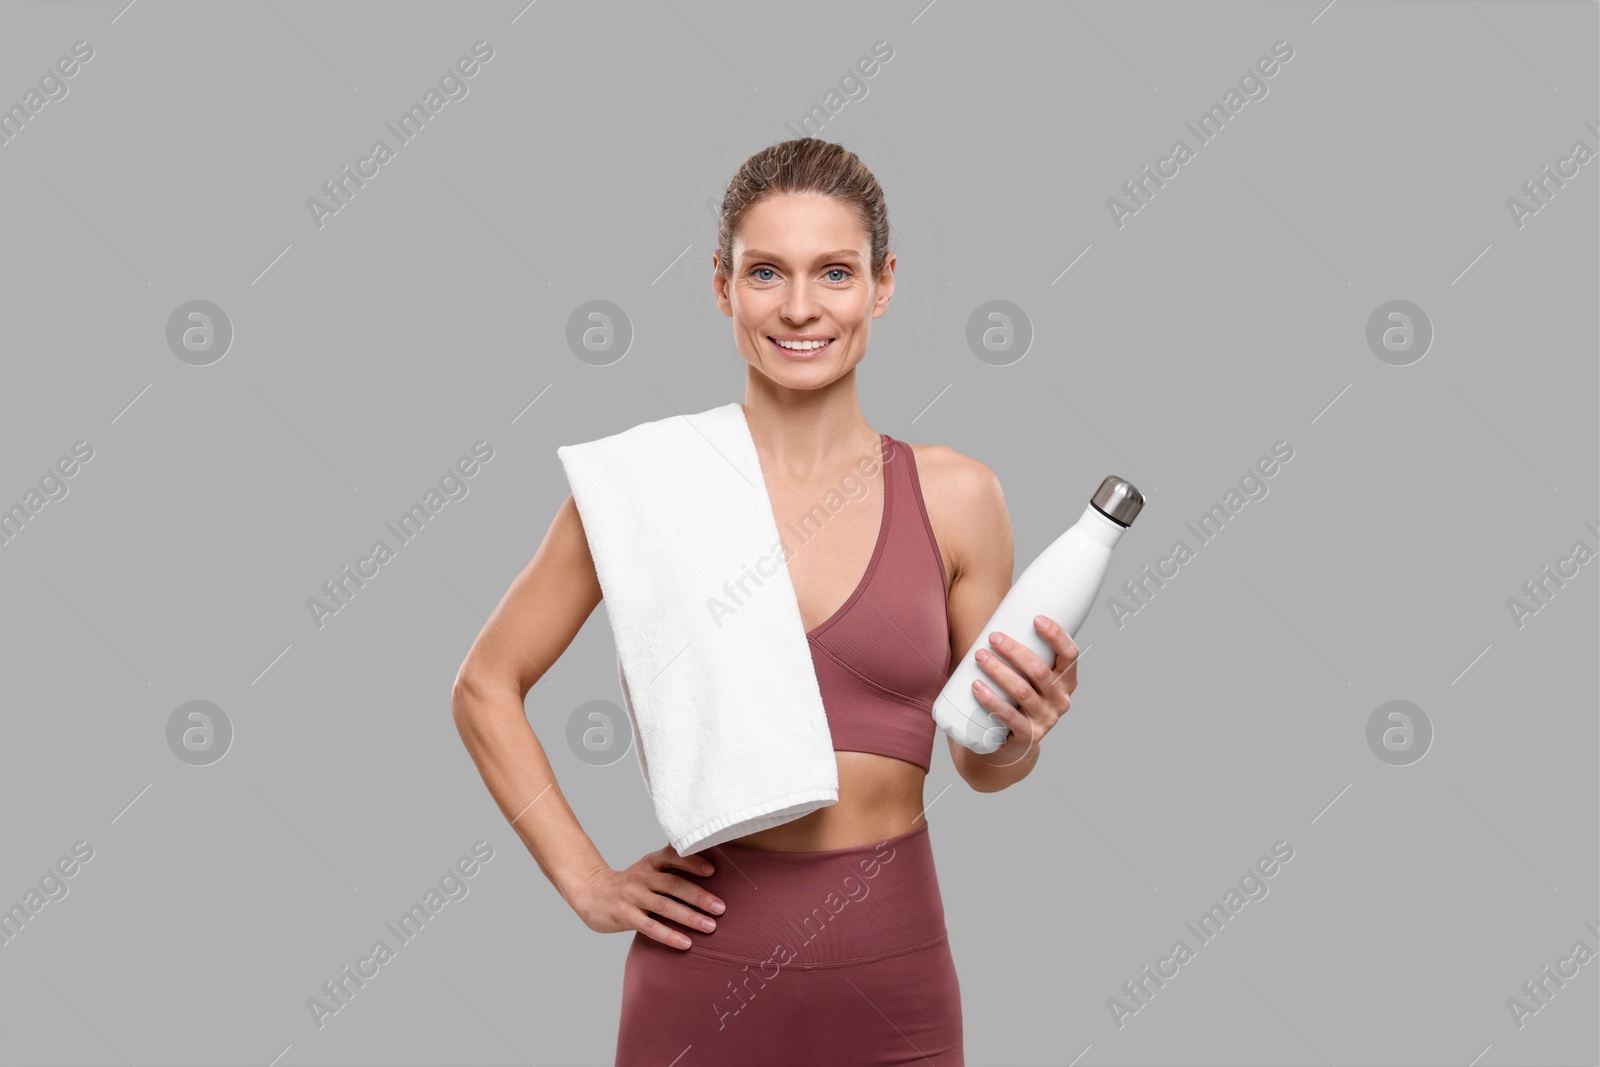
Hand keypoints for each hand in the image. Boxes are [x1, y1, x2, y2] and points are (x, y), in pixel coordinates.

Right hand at [572, 845, 725, 949]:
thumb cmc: (630, 883)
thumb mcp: (647, 867)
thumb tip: (708, 860)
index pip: (673, 856)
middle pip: (674, 884)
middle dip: (699, 896)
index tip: (713, 871)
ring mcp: (632, 897)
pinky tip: (686, 943)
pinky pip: (650, 927)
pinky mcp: (625, 916)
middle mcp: (642, 877)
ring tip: (710, 926)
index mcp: (650, 862)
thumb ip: (671, 865)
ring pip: (665, 906)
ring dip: (690, 917)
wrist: (593, 894)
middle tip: (721, 908)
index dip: (692, 862)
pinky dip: (670, 936)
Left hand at [970, 614, 1077, 767]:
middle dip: (1015, 651)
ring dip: (999, 671)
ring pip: (1022, 691)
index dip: (1056, 635)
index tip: (1036, 618)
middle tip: (993, 638)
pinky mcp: (1027, 737)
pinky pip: (1009, 716)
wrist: (1008, 744)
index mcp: (1065, 681)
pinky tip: (977, 686)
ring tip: (979, 657)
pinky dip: (991, 699)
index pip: (1070, 655)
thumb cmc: (1015, 699)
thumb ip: (1021, 653)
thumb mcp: (1025, 677)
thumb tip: (1000, 610)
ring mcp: (1045, 720)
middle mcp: (1060, 701)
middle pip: (1040, 671)